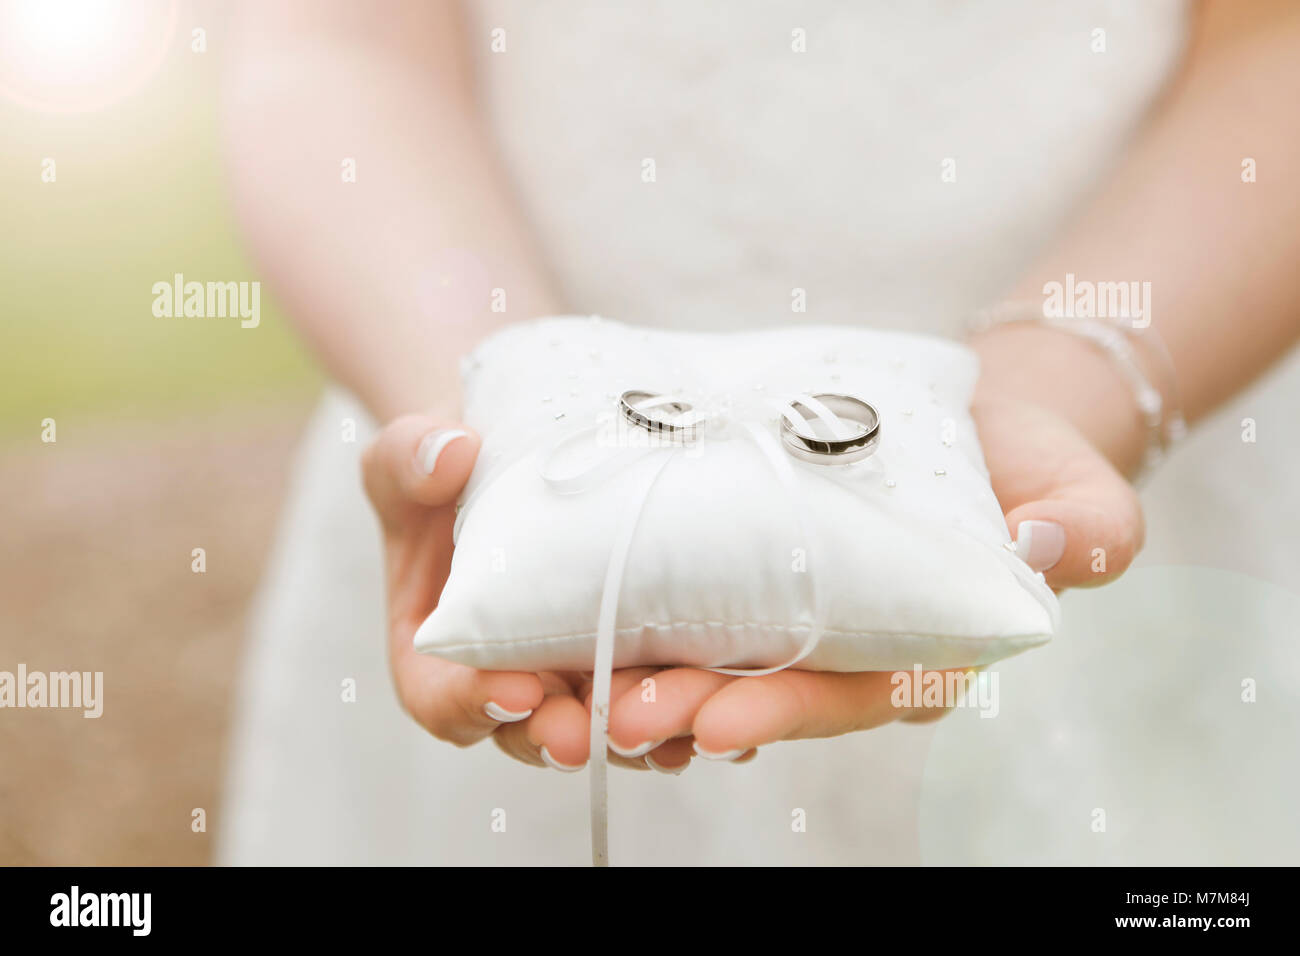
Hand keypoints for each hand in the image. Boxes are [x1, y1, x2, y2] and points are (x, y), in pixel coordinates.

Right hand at [362, 412, 657, 771]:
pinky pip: (660, 697)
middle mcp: (509, 677)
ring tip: (672, 729)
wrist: (511, 461)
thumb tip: (450, 454)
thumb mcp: (409, 457)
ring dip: (638, 734)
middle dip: (565, 734)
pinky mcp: (633, 658)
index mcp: (439, 652)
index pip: (442, 699)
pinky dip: (688, 708)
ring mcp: (575, 675)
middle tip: (594, 730)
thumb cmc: (449, 470)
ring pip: (605, 727)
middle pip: (532, 731)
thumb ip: (410, 459)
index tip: (514, 689)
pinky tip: (725, 703)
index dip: (474, 704)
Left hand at [599, 351, 1145, 766]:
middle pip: (765, 693)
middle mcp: (848, 649)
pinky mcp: (745, 571)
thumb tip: (1050, 543)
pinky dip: (636, 622)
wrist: (969, 419)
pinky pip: (687, 610)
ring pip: (713, 664)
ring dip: (648, 682)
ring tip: (581, 687)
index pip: (854, 696)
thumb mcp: (1077, 484)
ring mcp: (792, 614)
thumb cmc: (1026, 460)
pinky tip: (580, 627)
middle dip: (692, 709)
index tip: (720, 720)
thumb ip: (1090, 525)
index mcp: (923, 650)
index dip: (788, 712)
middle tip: (623, 710)